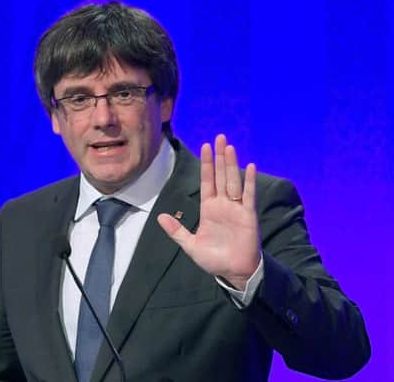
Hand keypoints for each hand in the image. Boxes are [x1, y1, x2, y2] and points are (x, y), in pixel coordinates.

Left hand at [157, 134, 259, 289]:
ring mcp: (236, 208)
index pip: (207, 181)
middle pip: (221, 175)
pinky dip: (250, 181)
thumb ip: (177, 231)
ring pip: (233, 180)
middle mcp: (223, 204)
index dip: (206, 164)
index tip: (205, 147)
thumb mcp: (190, 245)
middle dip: (219, 157)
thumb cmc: (214, 259)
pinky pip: (249, 195)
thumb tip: (160, 217)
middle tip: (219, 137)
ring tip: (229, 146)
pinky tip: (250, 166)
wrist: (234, 272)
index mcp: (209, 209)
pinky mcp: (248, 215)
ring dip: (231, 164)